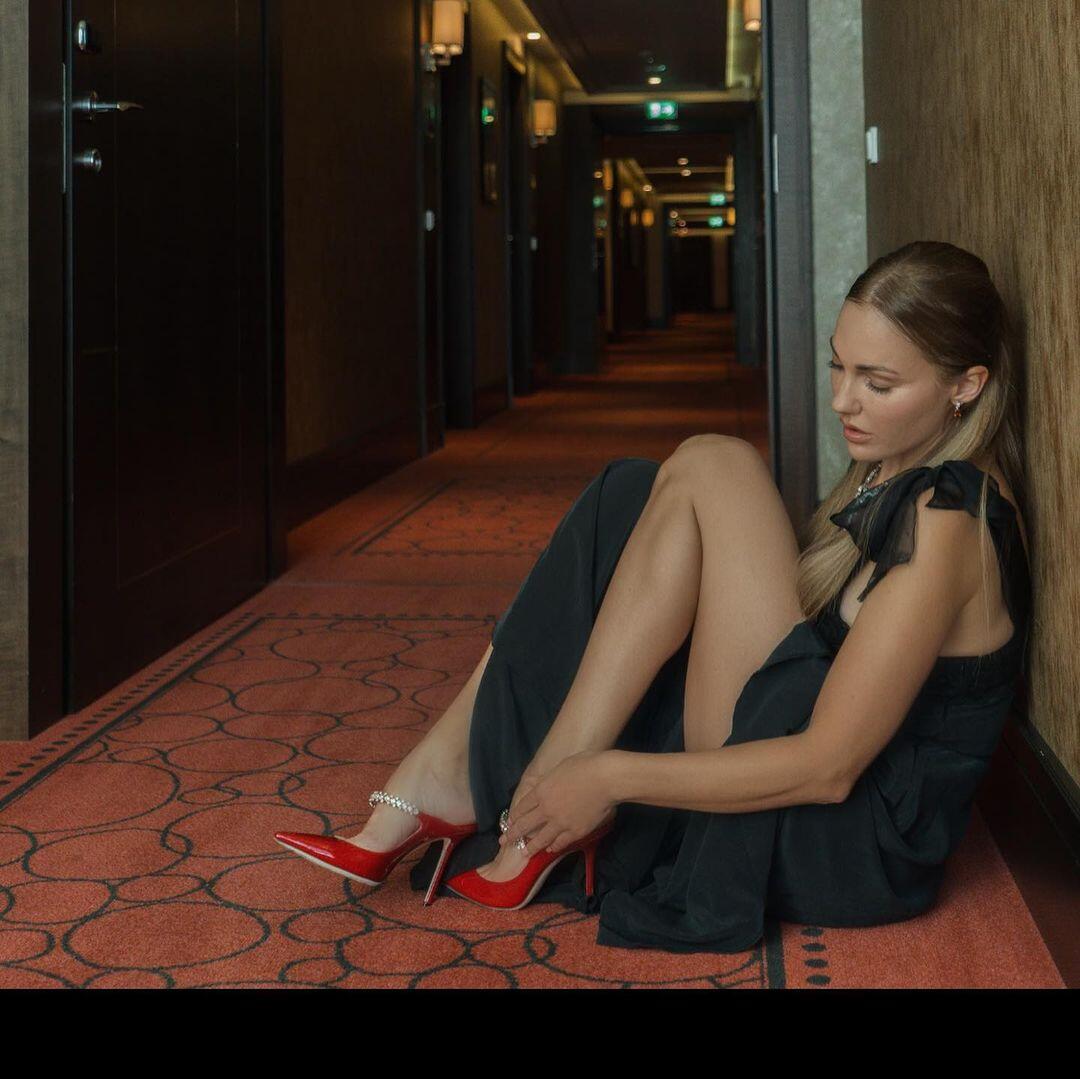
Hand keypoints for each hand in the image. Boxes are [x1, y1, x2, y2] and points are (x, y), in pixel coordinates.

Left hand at [499, 750, 616, 855]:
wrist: (605, 779)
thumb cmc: (585, 765)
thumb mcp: (560, 768)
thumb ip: (551, 781)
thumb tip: (550, 785)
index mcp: (541, 791)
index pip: (522, 807)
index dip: (515, 816)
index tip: (509, 822)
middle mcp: (546, 809)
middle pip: (525, 825)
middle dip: (512, 835)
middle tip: (504, 842)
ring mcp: (560, 823)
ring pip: (540, 839)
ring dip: (530, 847)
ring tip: (523, 853)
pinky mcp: (575, 832)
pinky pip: (560, 843)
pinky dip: (553, 847)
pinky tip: (550, 849)